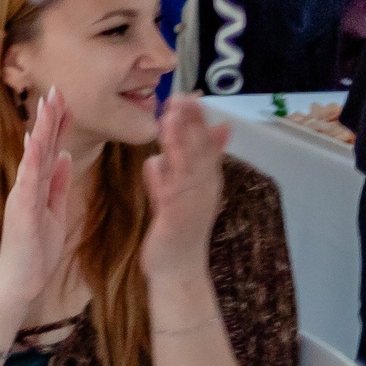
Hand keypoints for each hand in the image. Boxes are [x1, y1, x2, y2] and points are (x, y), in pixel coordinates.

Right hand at [0, 87, 75, 316]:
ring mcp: (22, 196)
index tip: (64, 99)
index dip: (57, 124)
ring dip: (42, 129)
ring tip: (47, 104)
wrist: (20, 283)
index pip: (49, 149)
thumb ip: (60, 184)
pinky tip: (36, 141)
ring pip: (34, 156)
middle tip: (56, 89)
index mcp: (37, 186)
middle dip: (49, 117)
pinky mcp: (22, 210)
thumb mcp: (56, 212)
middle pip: (40, 145)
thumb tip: (68, 156)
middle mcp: (27, 185)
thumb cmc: (36, 252)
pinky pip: (28, 180)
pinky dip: (32, 160)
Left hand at [141, 95, 227, 279]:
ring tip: (174, 114)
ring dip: (183, 139)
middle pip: (200, 148)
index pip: (203, 143)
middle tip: (184, 94)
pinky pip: (174, 191)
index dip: (197, 120)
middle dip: (192, 121)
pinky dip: (169, 173)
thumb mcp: (172, 197)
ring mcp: (193, 202)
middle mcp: (204, 188)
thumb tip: (161, 156)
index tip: (189, 95)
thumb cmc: (175, 231)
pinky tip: (161, 157)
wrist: (177, 270)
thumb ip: (169, 174)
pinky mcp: (177, 217)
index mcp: (204, 180)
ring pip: (190, 164)